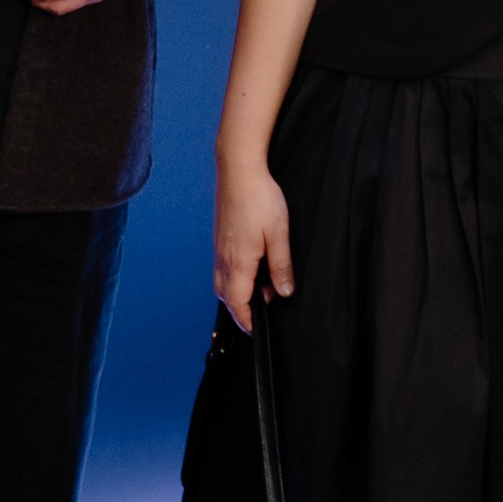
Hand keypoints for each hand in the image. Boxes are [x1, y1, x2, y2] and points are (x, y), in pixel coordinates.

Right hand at [215, 154, 293, 324]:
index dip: (247, 321)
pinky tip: (251, 267)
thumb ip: (281, 266)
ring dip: (238, 293)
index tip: (257, 331)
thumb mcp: (279, 234)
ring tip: (261, 289)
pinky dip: (234, 277)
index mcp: (238, 262)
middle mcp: (223, 259)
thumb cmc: (260, 198)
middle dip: (241, 310)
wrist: (239, 170)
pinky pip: (223, 268)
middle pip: (227, 297)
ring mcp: (219, 248)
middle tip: (263, 312)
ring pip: (223, 283)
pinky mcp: (220, 238)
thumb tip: (283, 293)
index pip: (238, 303)